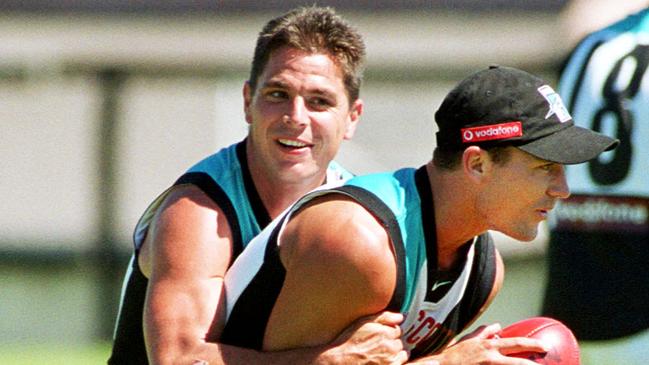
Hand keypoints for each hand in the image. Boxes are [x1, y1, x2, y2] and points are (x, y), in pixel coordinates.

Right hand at [318, 311, 408, 364]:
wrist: (341, 361)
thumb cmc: (348, 342)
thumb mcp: (363, 322)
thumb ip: (384, 317)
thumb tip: (400, 317)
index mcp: (385, 333)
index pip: (397, 329)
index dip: (388, 333)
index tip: (379, 336)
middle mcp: (390, 347)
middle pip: (399, 342)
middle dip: (392, 343)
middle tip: (378, 346)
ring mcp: (390, 360)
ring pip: (402, 354)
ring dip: (395, 354)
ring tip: (381, 355)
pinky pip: (401, 363)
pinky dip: (395, 362)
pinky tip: (383, 361)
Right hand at [408, 323, 547, 364]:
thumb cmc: (454, 355)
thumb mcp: (469, 340)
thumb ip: (484, 333)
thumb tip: (498, 326)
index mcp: (489, 346)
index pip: (515, 343)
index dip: (532, 344)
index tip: (545, 346)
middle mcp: (491, 357)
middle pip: (518, 362)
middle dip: (534, 362)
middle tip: (550, 360)